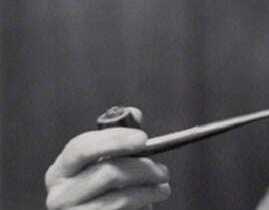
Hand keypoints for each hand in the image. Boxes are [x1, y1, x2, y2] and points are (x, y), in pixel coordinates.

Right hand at [45, 128, 170, 208]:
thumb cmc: (99, 191)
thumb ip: (116, 140)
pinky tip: (149, 202)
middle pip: (108, 173)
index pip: (82, 147)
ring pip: (120, 198)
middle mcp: (59, 194)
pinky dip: (142, 206)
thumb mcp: (102, 164)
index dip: (114, 140)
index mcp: (60, 170)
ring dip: (149, 191)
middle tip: (163, 171)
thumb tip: (135, 113)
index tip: (143, 138)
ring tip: (163, 189)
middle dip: (144, 169)